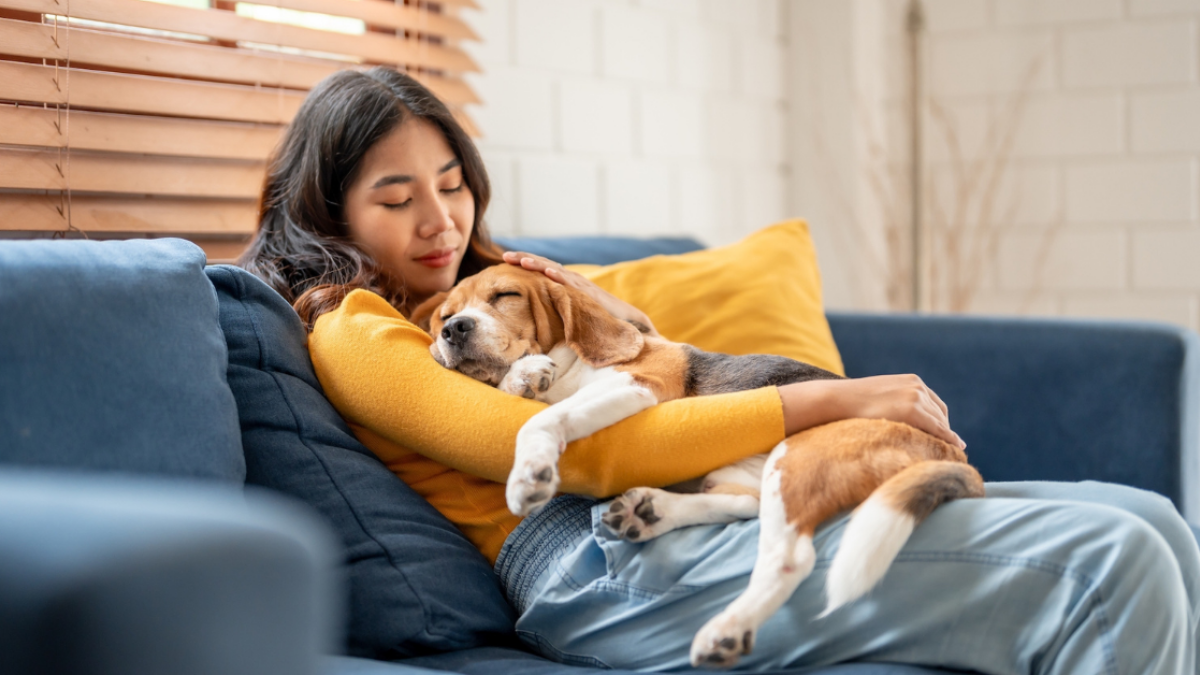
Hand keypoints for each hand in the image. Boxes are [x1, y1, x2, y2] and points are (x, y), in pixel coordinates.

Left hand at [502, 251, 658, 335]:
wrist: (627, 321)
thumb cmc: (598, 319)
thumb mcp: (572, 314)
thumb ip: (557, 311)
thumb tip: (536, 322)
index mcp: (565, 285)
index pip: (542, 270)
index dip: (525, 265)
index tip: (505, 262)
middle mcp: (572, 281)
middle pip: (545, 266)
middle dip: (525, 259)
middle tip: (505, 255)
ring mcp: (581, 286)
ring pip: (556, 271)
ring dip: (539, 264)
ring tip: (521, 260)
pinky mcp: (590, 294)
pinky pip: (573, 284)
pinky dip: (560, 276)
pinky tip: (549, 272)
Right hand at [779, 375, 965, 448]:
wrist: (837, 399)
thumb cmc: (851, 402)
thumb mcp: (880, 395)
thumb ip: (894, 401)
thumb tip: (897, 417)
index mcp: (911, 380)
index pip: (935, 403)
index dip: (940, 421)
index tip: (943, 435)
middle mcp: (918, 386)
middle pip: (941, 413)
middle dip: (944, 430)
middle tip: (947, 448)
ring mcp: (916, 397)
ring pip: (940, 423)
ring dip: (945, 437)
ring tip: (950, 453)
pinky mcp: (913, 410)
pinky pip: (939, 429)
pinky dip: (949, 439)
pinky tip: (956, 448)